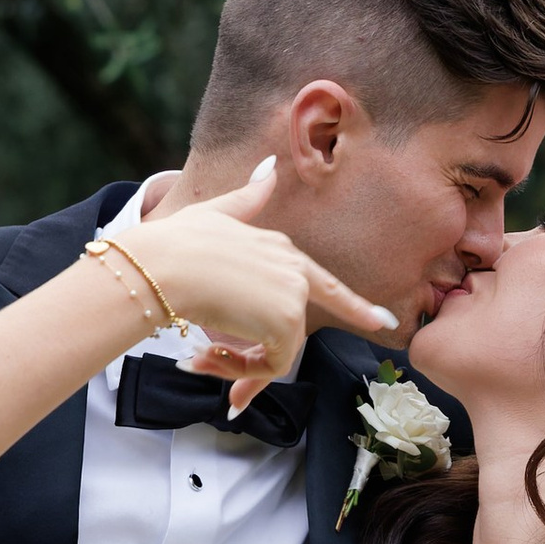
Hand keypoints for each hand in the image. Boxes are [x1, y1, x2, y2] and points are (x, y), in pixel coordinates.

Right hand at [133, 159, 396, 407]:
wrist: (161, 266)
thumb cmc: (176, 243)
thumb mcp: (214, 214)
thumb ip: (247, 199)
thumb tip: (270, 166)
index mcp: (280, 248)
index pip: (325, 283)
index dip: (354, 305)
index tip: (382, 320)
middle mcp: (293, 270)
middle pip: (290, 331)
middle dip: (252, 365)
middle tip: (215, 378)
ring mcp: (293, 295)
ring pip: (277, 352)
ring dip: (235, 366)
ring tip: (198, 359)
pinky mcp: (286, 322)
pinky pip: (270, 366)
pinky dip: (238, 372)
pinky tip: (205, 359)